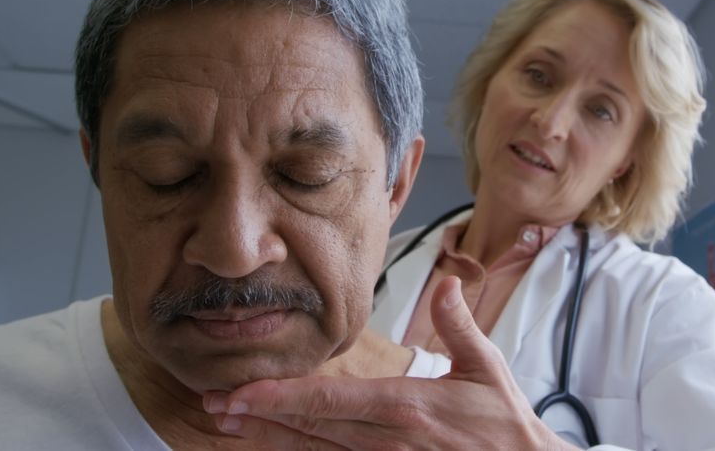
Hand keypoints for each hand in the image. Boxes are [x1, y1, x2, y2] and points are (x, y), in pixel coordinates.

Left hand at [204, 276, 579, 449]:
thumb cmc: (502, 423)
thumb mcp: (485, 365)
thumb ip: (458, 323)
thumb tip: (447, 280)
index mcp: (404, 406)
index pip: (328, 400)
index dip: (280, 396)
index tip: (240, 392)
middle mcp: (385, 440)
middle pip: (308, 428)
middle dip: (256, 416)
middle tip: (212, 404)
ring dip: (266, 438)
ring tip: (227, 424)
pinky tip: (272, 446)